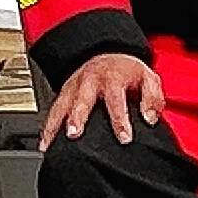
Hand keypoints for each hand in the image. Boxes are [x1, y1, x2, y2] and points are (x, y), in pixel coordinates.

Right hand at [38, 51, 165, 146]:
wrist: (107, 53)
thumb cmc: (126, 71)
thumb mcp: (148, 78)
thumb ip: (152, 98)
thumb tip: (150, 118)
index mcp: (112, 77)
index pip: (115, 99)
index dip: (120, 120)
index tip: (124, 138)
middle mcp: (89, 81)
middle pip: (81, 100)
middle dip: (77, 117)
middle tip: (74, 134)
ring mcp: (73, 87)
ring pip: (62, 105)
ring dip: (55, 124)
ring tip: (51, 143)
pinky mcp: (64, 93)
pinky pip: (53, 111)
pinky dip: (47, 127)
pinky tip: (45, 143)